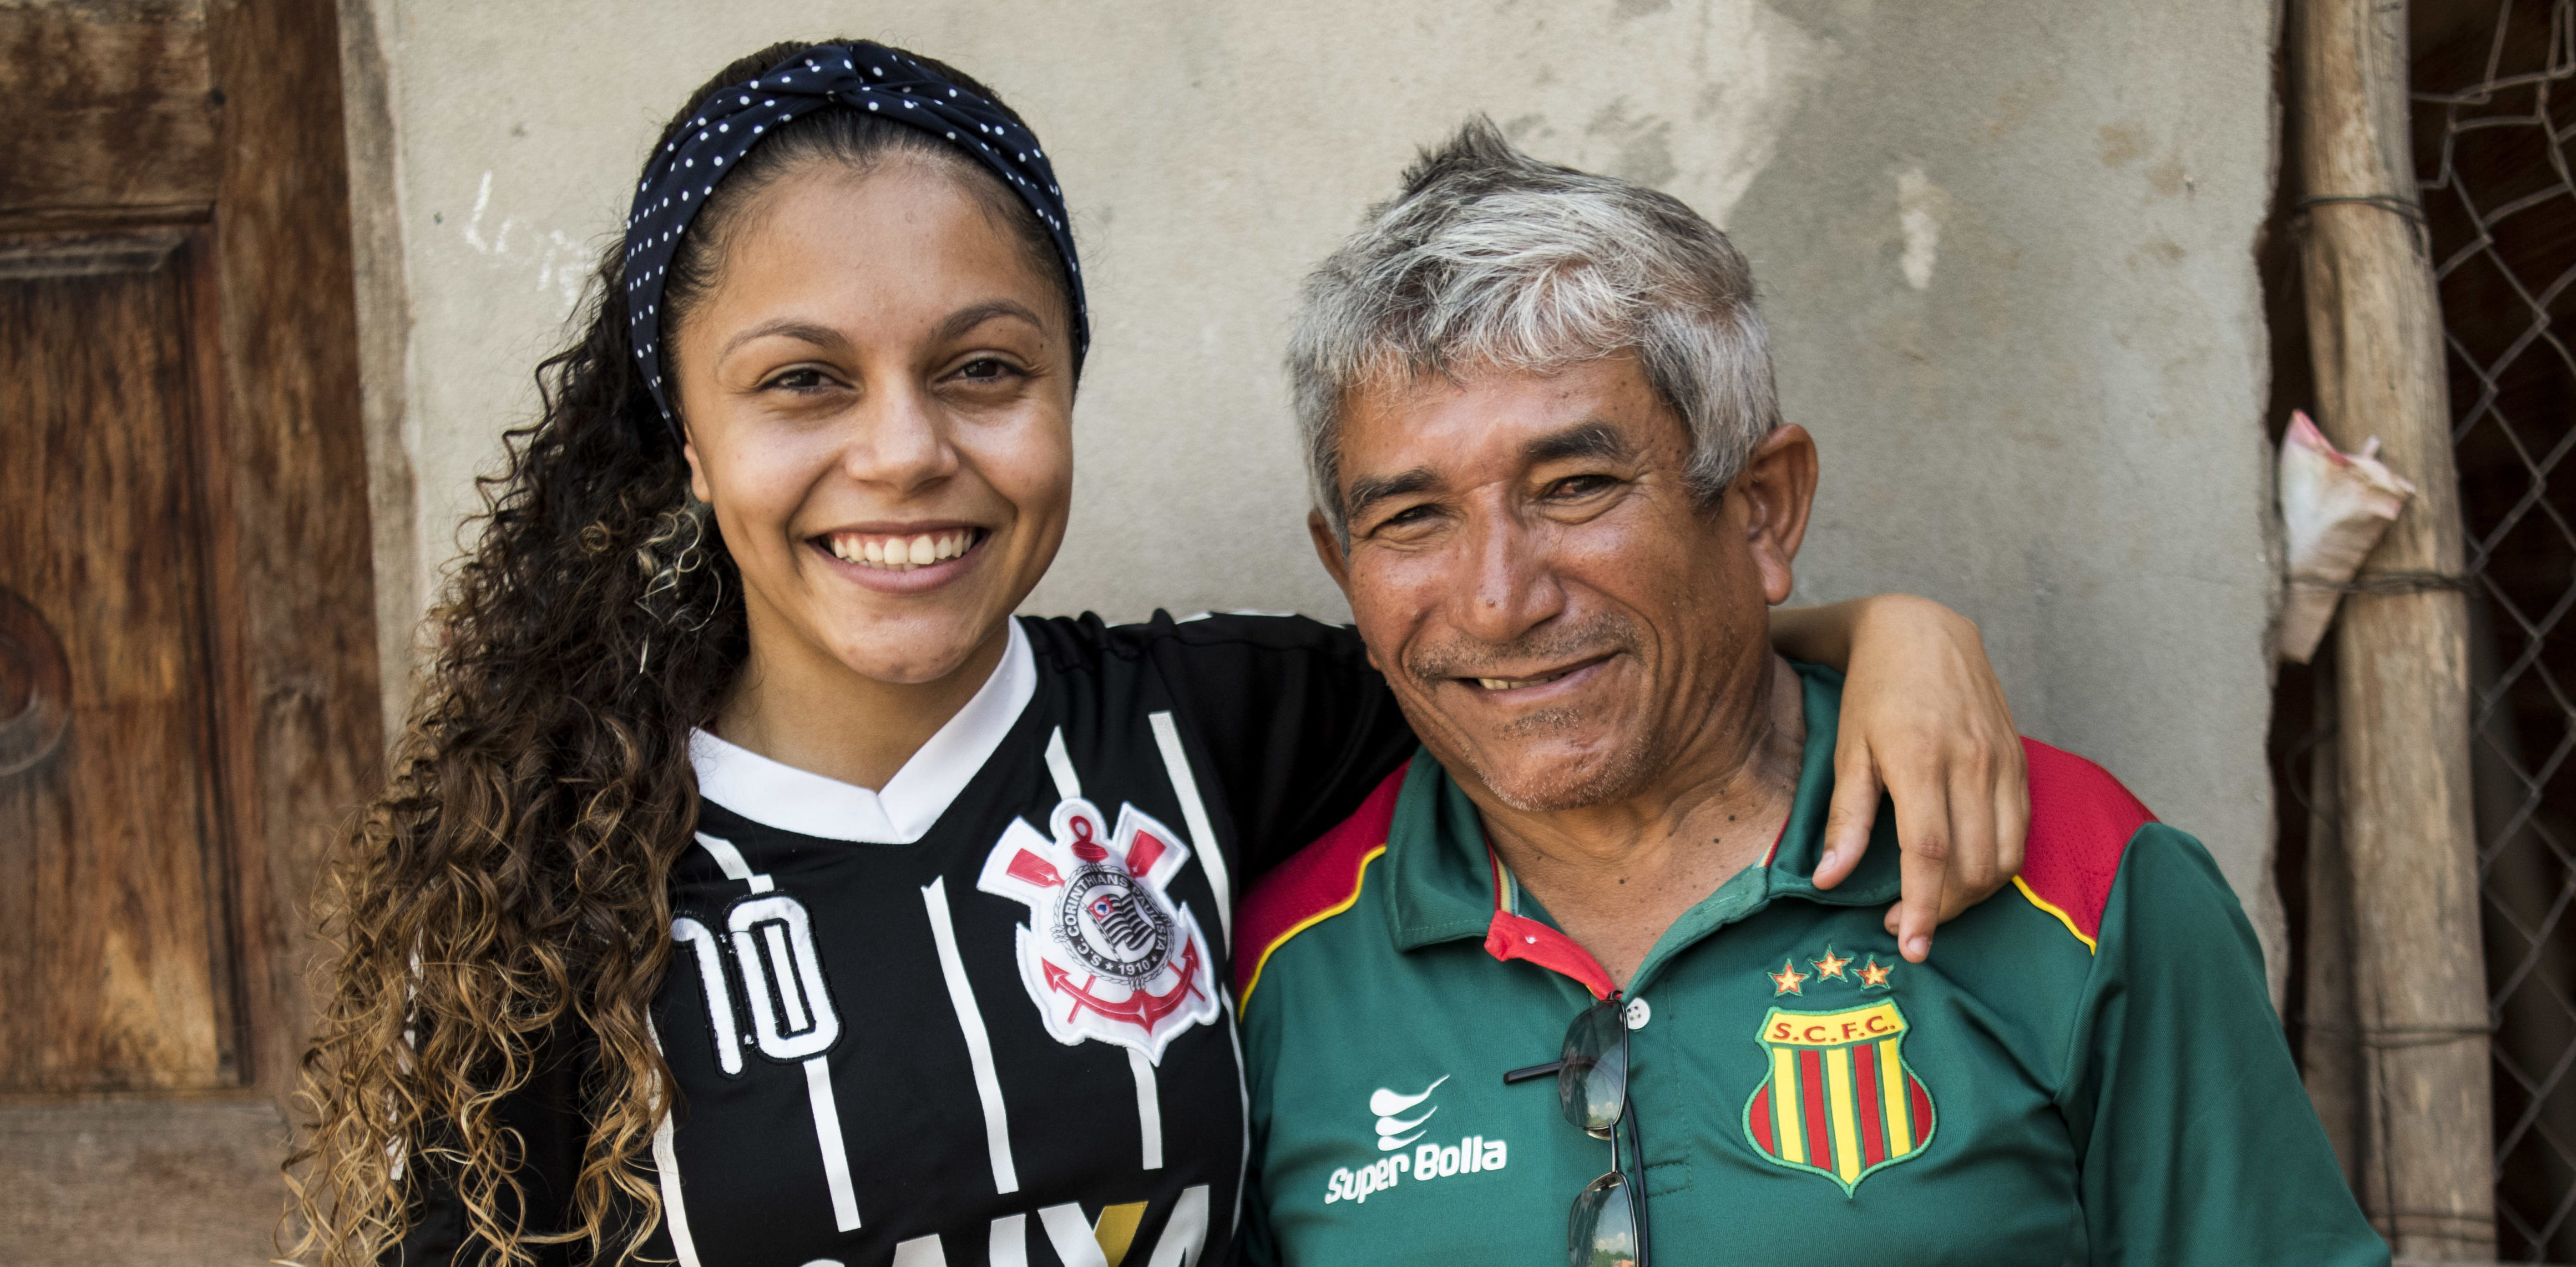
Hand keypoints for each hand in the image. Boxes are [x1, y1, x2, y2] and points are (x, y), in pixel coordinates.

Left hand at [1792, 596, 2027, 961]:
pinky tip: (1964, 870)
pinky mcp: (2020, 760)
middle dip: (1944, 910)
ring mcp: (2002, 761)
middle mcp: (1970, 762)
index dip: (1923, 907)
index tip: (1911, 947)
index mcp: (1919, 757)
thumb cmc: (1871, 690)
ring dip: (1973, 896)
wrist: (1922, 628)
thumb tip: (1828, 881)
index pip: (1930, 853)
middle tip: (1904, 925)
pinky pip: (2021, 831)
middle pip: (1974, 865)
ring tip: (1933, 903)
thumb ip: (1844, 816)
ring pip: (2005, 856)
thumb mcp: (1847, 747)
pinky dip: (1997, 864)